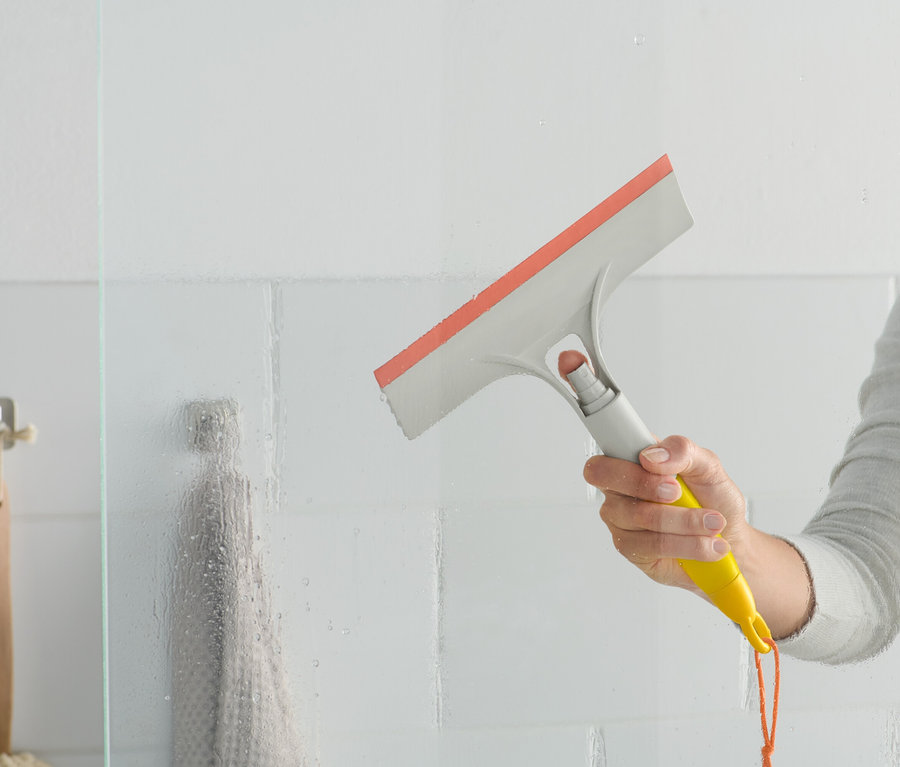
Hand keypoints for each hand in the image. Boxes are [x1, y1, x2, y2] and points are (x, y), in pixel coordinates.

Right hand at [584, 434, 750, 597]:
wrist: (730, 539)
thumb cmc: (712, 500)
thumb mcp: (708, 467)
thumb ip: (682, 451)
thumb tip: (652, 456)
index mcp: (631, 463)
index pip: (602, 459)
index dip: (621, 461)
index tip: (654, 466)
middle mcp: (619, 491)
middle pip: (607, 480)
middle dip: (646, 485)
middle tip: (679, 493)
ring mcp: (622, 521)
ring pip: (640, 515)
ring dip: (684, 520)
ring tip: (713, 524)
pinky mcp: (633, 549)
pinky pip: (653, 545)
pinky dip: (688, 544)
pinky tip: (708, 543)